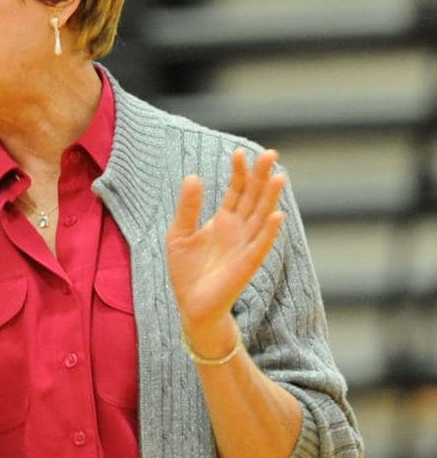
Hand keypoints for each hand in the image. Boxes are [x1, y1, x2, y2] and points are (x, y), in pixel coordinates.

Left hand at [166, 148, 285, 353]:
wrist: (190, 304)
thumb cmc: (186, 271)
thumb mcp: (179, 234)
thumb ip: (187, 208)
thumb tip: (192, 176)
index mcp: (224, 220)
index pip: (236, 190)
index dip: (239, 172)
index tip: (239, 153)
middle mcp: (239, 230)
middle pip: (254, 198)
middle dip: (262, 177)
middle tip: (270, 154)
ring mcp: (246, 246)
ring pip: (262, 217)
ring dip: (271, 199)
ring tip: (279, 177)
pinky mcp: (247, 265)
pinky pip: (261, 246)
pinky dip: (269, 232)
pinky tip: (276, 216)